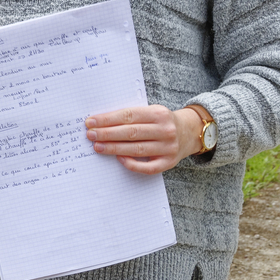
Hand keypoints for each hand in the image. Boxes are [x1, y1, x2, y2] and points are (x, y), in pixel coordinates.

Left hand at [84, 106, 202, 174]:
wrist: (189, 132)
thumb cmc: (162, 121)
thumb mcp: (151, 112)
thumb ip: (132, 116)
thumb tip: (101, 122)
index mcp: (159, 114)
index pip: (128, 116)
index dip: (108, 119)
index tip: (91, 122)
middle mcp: (165, 130)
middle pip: (131, 133)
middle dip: (107, 134)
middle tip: (90, 135)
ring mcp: (168, 148)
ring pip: (136, 149)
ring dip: (114, 148)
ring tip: (98, 146)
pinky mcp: (169, 163)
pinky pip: (148, 167)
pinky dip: (132, 164)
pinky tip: (119, 159)